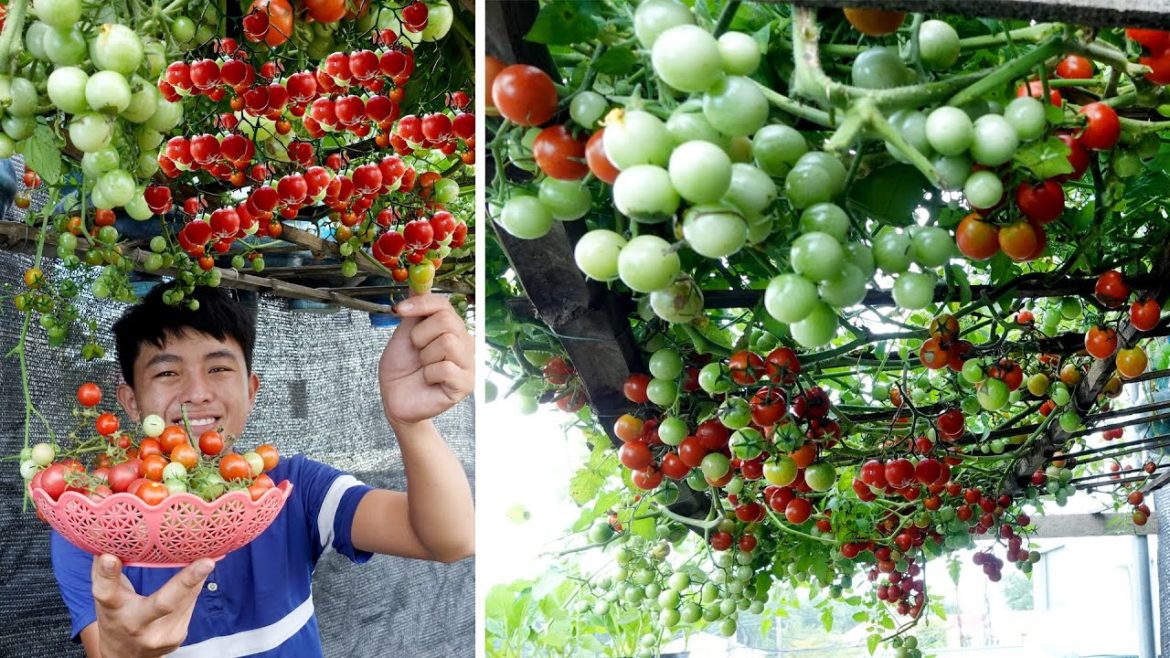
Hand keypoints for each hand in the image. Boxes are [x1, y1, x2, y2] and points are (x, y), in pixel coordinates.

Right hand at [92, 554, 213, 657]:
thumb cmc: (115, 617)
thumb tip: (106, 534)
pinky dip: (191, 588)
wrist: (125, 657)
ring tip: (198, 561)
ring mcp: (161, 635)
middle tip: (208, 561)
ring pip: (187, 597)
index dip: (107, 574)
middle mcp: (137, 625)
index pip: (106, 592)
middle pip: (163, 603)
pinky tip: (190, 582)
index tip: (109, 556)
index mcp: (113, 610)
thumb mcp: (106, 598)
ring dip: (192, 577)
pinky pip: (191, 603)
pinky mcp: (178, 637)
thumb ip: (106, 571)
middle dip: (187, 581)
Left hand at [379, 293, 473, 425]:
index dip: (421, 304)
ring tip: (423, 367)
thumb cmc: (402, 368)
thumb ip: (416, 308)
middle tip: (417, 352)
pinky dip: (429, 374)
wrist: (395, 399)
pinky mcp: (466, 385)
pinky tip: (429, 381)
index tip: (400, 310)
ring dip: (425, 356)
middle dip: (420, 336)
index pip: (444, 304)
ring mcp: (469, 364)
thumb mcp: (405, 332)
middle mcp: (466, 344)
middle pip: (447, 321)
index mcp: (453, 329)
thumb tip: (418, 278)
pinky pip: (446, 368)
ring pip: (447, 343)